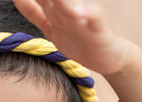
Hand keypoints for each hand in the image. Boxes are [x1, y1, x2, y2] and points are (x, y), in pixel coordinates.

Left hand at [13, 0, 132, 74]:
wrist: (108, 57)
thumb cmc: (78, 40)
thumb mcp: (50, 26)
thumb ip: (34, 12)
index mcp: (53, 12)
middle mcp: (67, 12)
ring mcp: (83, 20)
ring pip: (69, 6)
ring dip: (62, 0)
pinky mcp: (98, 30)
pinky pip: (94, 20)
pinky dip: (87, 15)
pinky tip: (79, 14)